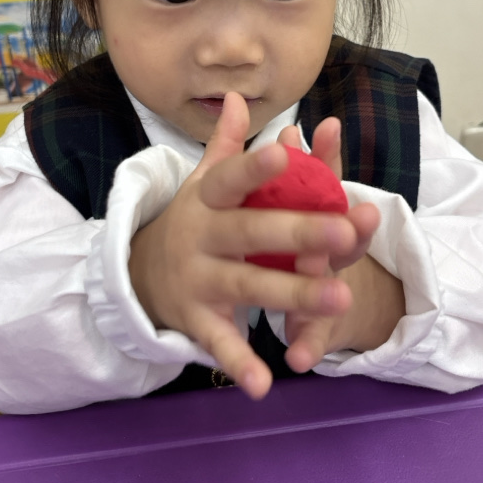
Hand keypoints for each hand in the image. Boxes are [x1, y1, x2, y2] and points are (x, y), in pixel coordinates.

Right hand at [128, 94, 353, 398]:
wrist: (136, 274)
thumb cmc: (190, 222)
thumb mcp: (203, 185)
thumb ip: (227, 147)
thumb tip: (239, 97)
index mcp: (206, 200)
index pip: (231, 179)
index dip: (256, 166)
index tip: (287, 149)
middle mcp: (200, 237)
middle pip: (251, 233)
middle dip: (299, 231)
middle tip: (347, 229)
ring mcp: (197, 280)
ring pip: (248, 285)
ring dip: (293, 292)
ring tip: (341, 296)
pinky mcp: (195, 320)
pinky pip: (219, 343)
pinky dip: (240, 363)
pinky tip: (265, 385)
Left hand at [275, 122, 404, 370]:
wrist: (332, 304)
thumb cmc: (309, 245)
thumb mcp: (307, 208)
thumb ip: (306, 168)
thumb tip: (296, 122)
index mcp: (325, 224)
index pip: (330, 187)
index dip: (329, 160)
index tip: (327, 129)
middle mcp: (332, 259)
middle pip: (342, 244)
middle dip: (350, 229)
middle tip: (362, 216)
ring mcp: (325, 296)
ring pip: (327, 292)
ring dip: (328, 294)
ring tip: (336, 297)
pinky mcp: (315, 330)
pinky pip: (311, 341)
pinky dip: (307, 349)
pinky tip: (296, 359)